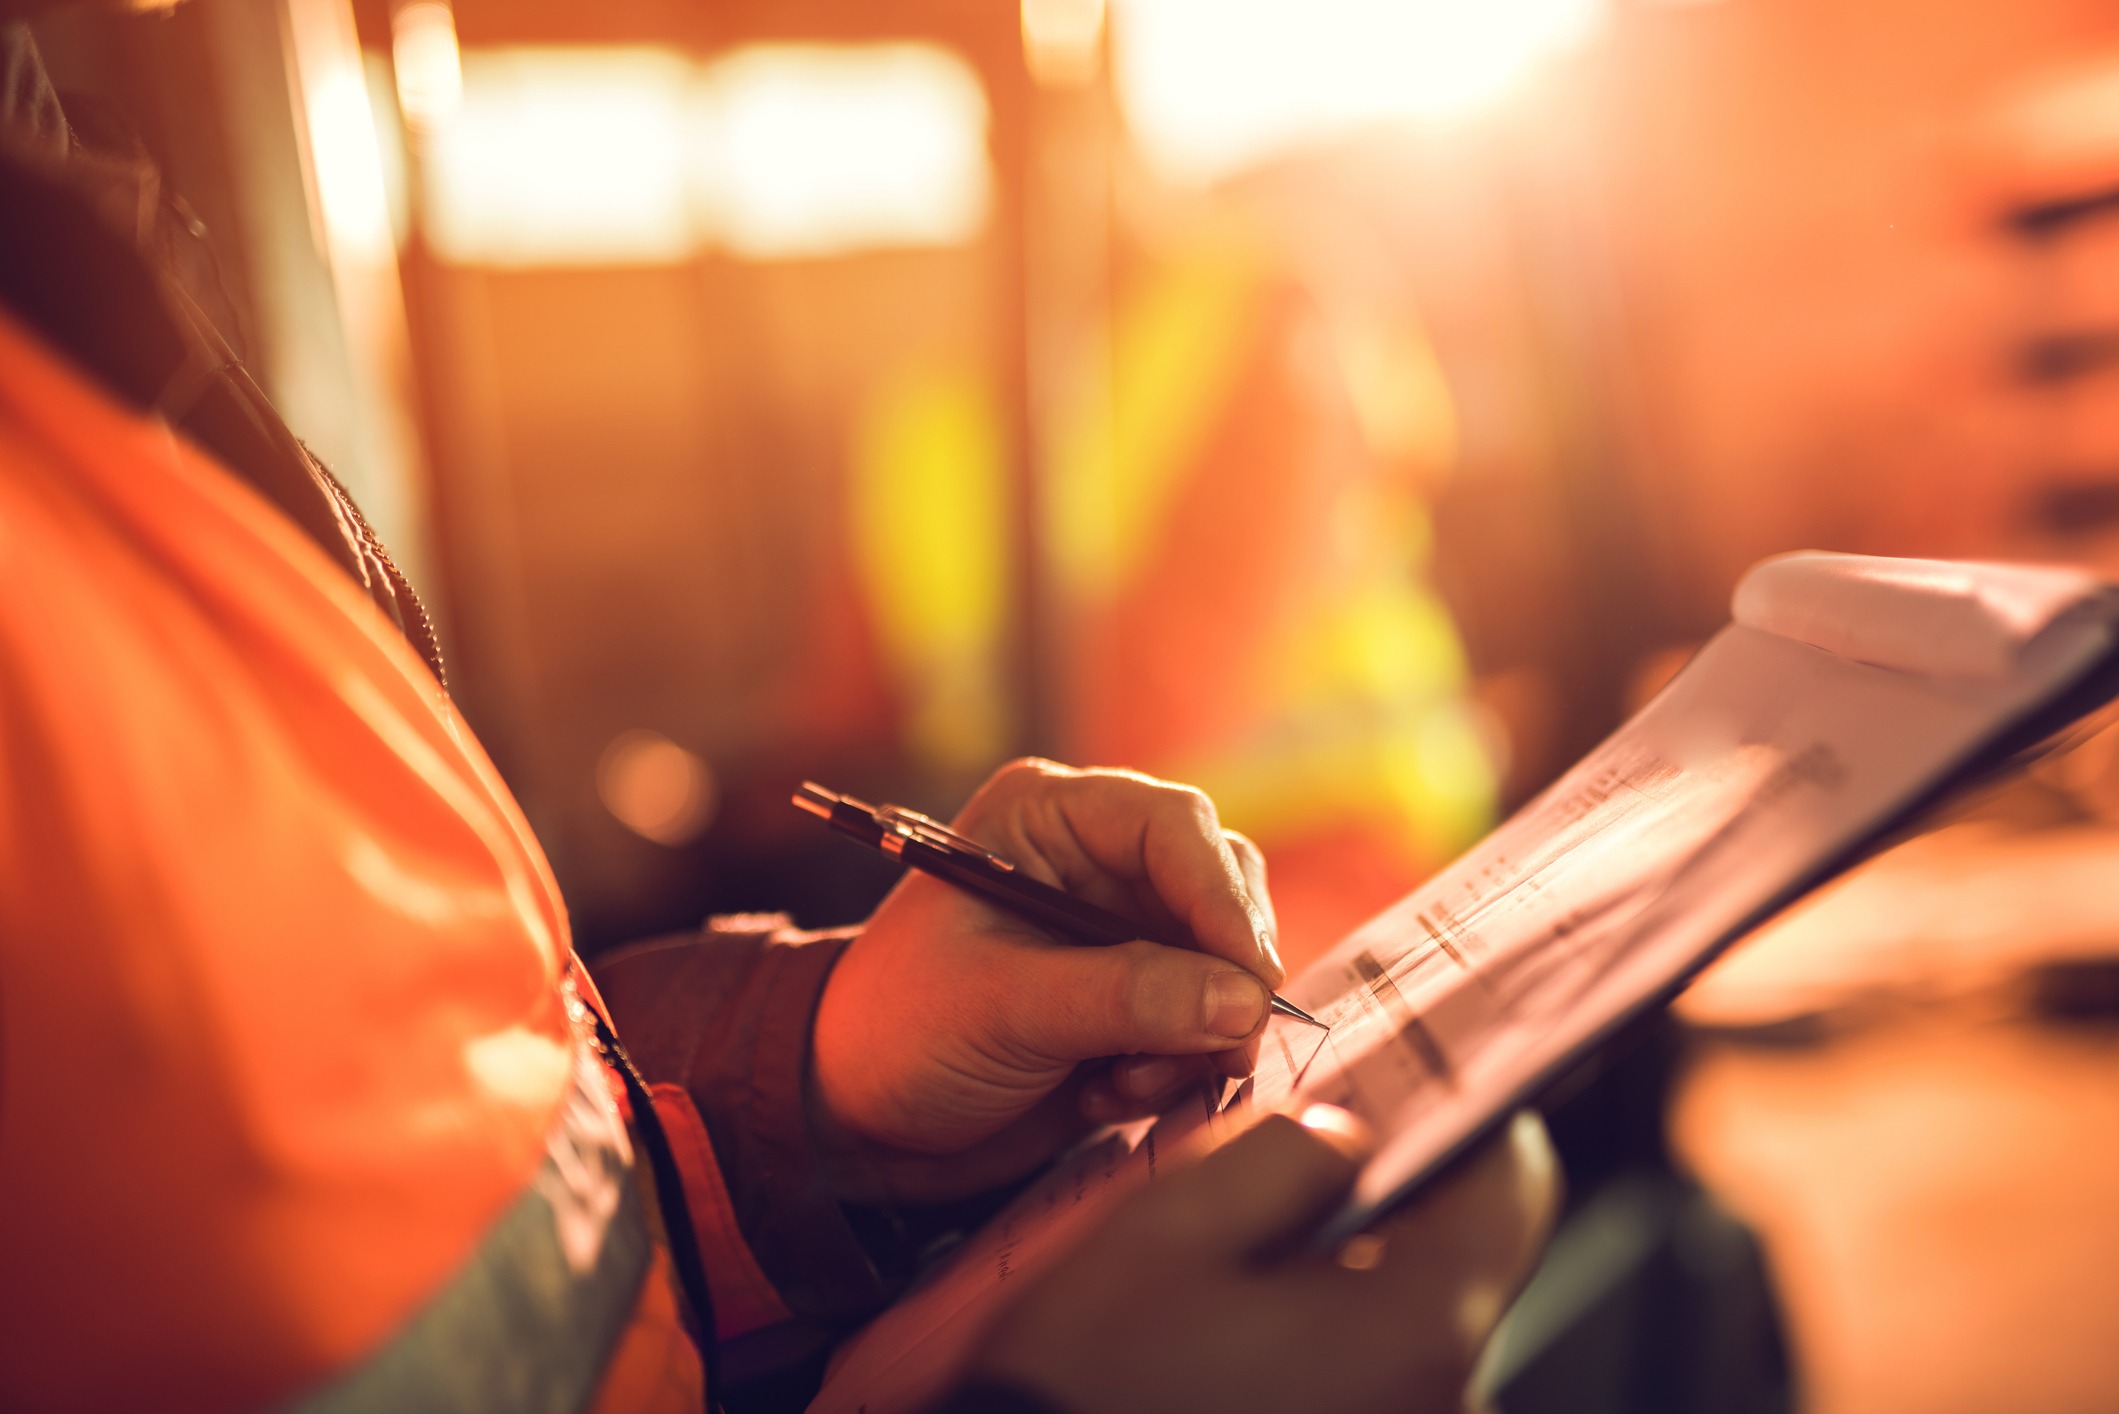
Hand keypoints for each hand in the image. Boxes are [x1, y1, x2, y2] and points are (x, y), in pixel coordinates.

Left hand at [811, 759, 1284, 1201]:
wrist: (860, 1113)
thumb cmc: (902, 1031)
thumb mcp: (1003, 1008)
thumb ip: (1124, 996)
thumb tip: (1243, 999)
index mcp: (1047, 816)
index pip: (1174, 826)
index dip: (1223, 897)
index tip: (1251, 979)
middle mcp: (1094, 858)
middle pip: (1219, 886)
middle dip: (1223, 974)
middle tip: (1222, 1049)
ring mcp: (1120, 928)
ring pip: (1224, 961)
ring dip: (1196, 1033)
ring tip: (1126, 1082)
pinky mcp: (1134, 995)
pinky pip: (1204, 1019)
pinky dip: (1176, 1065)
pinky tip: (1108, 1092)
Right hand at [963, 1106, 1559, 1413]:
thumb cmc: (1098, 1382)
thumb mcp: (1172, 1228)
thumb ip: (1281, 1155)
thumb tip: (1344, 1135)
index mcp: (1416, 1326)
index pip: (1513, 1186)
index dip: (1471, 1112)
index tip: (1420, 1076)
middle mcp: (1443, 1397)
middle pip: (1461, 1252)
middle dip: (1389, 1191)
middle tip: (1300, 1157)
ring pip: (1413, 1313)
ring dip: (1352, 1264)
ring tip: (1254, 1251)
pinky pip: (1379, 1371)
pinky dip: (1334, 1331)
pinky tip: (1250, 1322)